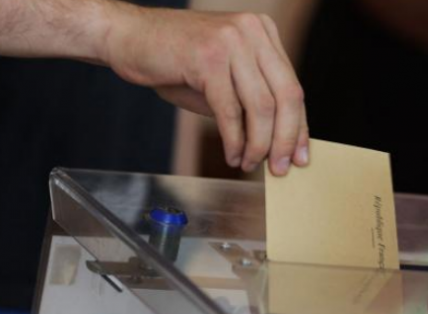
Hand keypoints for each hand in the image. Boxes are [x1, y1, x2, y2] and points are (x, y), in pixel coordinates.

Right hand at [104, 8, 307, 175]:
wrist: (126, 37)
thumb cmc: (174, 61)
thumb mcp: (223, 79)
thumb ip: (251, 102)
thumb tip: (278, 142)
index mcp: (263, 32)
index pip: (292, 87)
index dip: (299, 127)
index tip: (301, 156)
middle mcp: (252, 31)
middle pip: (287, 96)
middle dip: (286, 140)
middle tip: (280, 168)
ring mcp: (231, 41)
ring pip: (261, 106)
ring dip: (258, 144)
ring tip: (249, 164)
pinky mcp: (207, 57)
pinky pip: (230, 110)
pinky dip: (234, 140)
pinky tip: (231, 155)